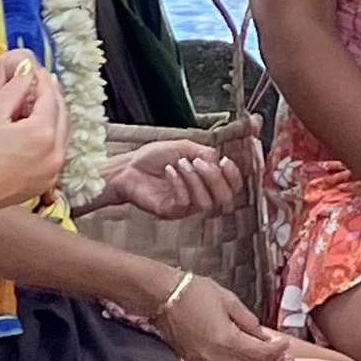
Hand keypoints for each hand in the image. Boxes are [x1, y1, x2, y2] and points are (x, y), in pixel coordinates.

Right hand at [0, 59, 66, 227]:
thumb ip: (15, 88)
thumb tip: (28, 71)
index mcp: (43, 134)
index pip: (50, 97)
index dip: (42, 80)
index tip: (33, 71)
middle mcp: (54, 155)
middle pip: (60, 115)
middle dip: (49, 97)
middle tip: (35, 84)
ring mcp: (51, 172)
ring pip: (60, 135)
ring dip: (50, 117)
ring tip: (32, 105)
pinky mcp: (43, 184)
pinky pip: (53, 153)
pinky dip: (46, 139)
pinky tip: (30, 131)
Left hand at [96, 134, 245, 220]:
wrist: (128, 167)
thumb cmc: (153, 158)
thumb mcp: (184, 148)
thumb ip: (205, 154)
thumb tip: (219, 162)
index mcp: (205, 181)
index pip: (231, 187)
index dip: (233, 176)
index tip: (224, 161)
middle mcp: (199, 195)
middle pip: (224, 198)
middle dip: (215, 178)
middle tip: (199, 162)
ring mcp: (185, 206)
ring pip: (205, 202)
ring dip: (195, 179)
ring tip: (181, 164)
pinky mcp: (171, 212)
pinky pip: (184, 203)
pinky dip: (179, 184)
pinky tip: (169, 171)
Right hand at [153, 270, 289, 360]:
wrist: (162, 294)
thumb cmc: (193, 291)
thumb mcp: (228, 300)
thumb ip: (248, 320)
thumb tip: (263, 335)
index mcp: (224, 339)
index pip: (259, 353)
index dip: (276, 350)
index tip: (285, 343)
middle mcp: (213, 355)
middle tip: (279, 350)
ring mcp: (201, 360)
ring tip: (265, 353)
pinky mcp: (193, 360)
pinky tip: (244, 353)